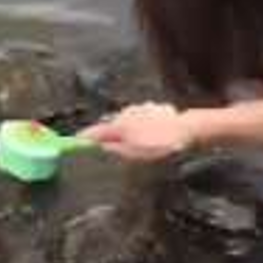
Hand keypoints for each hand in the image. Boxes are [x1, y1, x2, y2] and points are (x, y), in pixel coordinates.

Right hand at [78, 102, 194, 160]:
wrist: (188, 130)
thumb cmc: (159, 144)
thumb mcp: (132, 154)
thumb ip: (112, 150)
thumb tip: (97, 147)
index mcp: (117, 125)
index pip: (93, 132)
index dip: (82, 139)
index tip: (75, 144)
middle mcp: (125, 113)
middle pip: (109, 126)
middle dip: (107, 137)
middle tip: (108, 151)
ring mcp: (140, 108)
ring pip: (126, 122)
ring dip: (126, 132)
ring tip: (137, 146)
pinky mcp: (153, 108)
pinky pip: (140, 119)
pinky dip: (140, 128)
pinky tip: (151, 137)